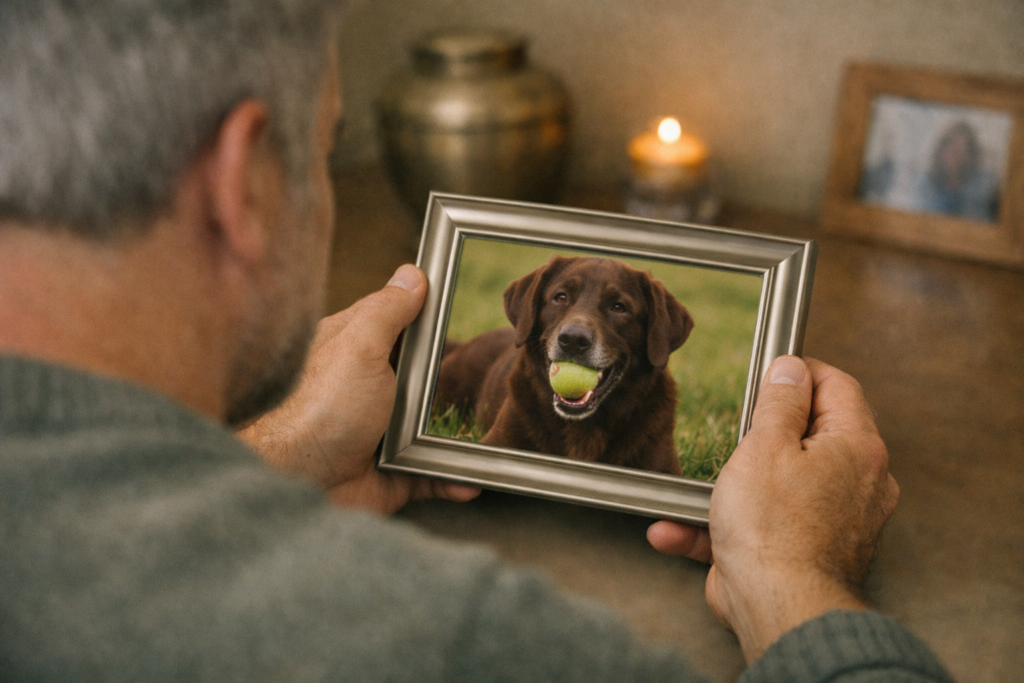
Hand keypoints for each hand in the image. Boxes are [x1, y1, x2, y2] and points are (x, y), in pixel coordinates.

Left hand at [238, 265, 480, 513]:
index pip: (400, 323)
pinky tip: (470, 480)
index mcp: (355, 350)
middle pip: (423, 376)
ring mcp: (381, 431)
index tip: (456, 314)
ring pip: (433, 427)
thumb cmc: (319, 410)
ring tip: (488, 438)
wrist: (296, 483)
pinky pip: (432, 473)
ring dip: (459, 437)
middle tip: (482, 381)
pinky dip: (452, 478)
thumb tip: (412, 274)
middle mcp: (368, 388)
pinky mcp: (392, 472)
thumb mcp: (358, 345)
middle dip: (449, 383)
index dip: (428, 318)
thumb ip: (387, 310)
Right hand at [648, 357, 898, 662]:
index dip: (801, 374)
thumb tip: (792, 370)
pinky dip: (723, 527)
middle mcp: (857, 482)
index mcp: (857, 448)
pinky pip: (763, 527)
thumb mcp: (765, 446)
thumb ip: (780, 403)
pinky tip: (678, 528)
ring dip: (731, 488)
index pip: (838, 387)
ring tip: (697, 491)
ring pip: (779, 485)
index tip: (771, 375)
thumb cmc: (775, 530)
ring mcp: (834, 520)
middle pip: (811, 435)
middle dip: (763, 434)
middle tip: (737, 432)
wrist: (779, 609)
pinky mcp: (806, 552)